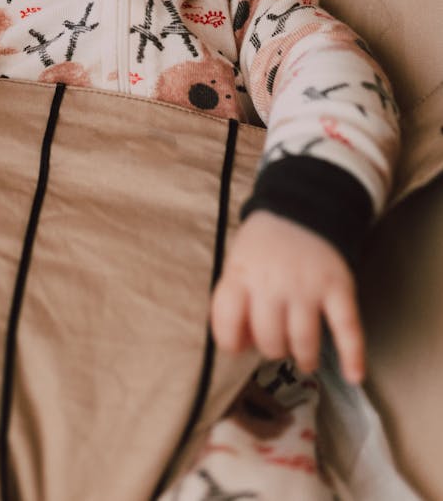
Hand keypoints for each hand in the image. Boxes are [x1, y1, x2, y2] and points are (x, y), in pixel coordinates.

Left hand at [210, 212, 364, 384]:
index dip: (231, 343)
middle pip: (269, 338)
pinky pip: (347, 328)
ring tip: (305, 359)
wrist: (301, 207)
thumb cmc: (264, 245)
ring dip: (304, 357)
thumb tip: (240, 347)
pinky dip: (353, 355)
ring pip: (303, 340)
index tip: (239, 346)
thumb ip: (233, 301)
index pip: (227, 323)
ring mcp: (308, 286)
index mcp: (242, 275)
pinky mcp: (338, 287)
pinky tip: (354, 375)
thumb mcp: (237, 264)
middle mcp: (274, 282)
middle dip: (272, 349)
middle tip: (278, 344)